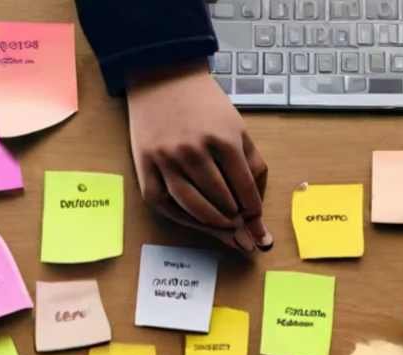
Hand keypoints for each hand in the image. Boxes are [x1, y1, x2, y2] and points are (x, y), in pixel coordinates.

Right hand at [126, 60, 270, 253]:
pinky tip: (197, 220)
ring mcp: (167, 160)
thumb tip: (257, 210)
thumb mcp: (238, 128)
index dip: (254, 211)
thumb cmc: (206, 106)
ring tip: (224, 226)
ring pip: (194, 208)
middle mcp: (193, 151)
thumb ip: (253, 166)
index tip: (255, 219)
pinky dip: (183, 218)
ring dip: (213, 224)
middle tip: (241, 229)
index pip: (245, 190)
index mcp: (223, 140)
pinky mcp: (145, 166)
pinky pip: (164, 204)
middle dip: (236, 220)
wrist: (162, 77)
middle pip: (222, 202)